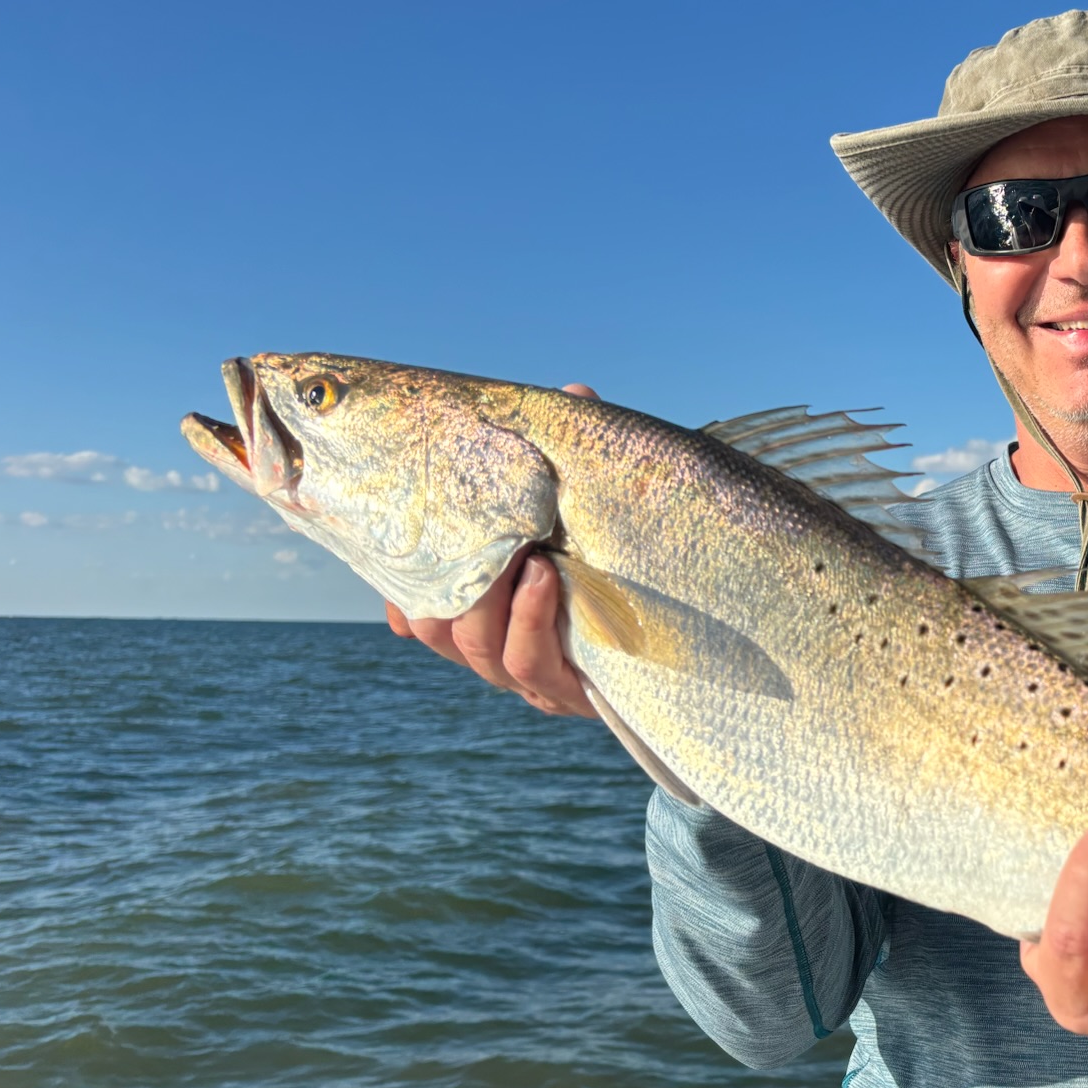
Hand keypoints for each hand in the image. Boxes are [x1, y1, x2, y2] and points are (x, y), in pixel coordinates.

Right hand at [383, 383, 600, 717]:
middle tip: (473, 532)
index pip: (417, 603)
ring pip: (473, 648)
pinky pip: (528, 664)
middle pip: (436, 626)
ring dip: (489, 597)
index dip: (395, 580)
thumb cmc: (630, 563)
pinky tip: (544, 578)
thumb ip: (575, 462)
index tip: (387, 543)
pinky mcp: (567, 693)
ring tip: (525, 551)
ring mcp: (530, 676)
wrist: (700, 627)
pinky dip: (528, 618)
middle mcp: (497, 649)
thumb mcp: (596, 511)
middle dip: (443, 583)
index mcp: (487, 611)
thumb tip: (574, 394)